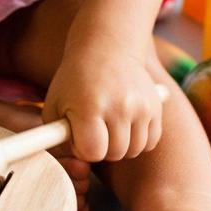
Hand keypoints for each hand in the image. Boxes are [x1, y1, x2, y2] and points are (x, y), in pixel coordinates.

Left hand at [43, 40, 162, 162]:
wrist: (107, 48)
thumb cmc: (74, 81)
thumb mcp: (54, 105)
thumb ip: (56, 138)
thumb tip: (72, 163)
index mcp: (90, 106)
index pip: (92, 152)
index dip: (82, 148)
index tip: (79, 133)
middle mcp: (120, 106)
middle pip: (114, 153)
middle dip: (101, 148)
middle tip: (94, 130)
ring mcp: (141, 107)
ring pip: (134, 150)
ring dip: (120, 145)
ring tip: (108, 127)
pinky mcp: (155, 107)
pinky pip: (150, 141)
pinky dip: (138, 140)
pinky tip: (125, 126)